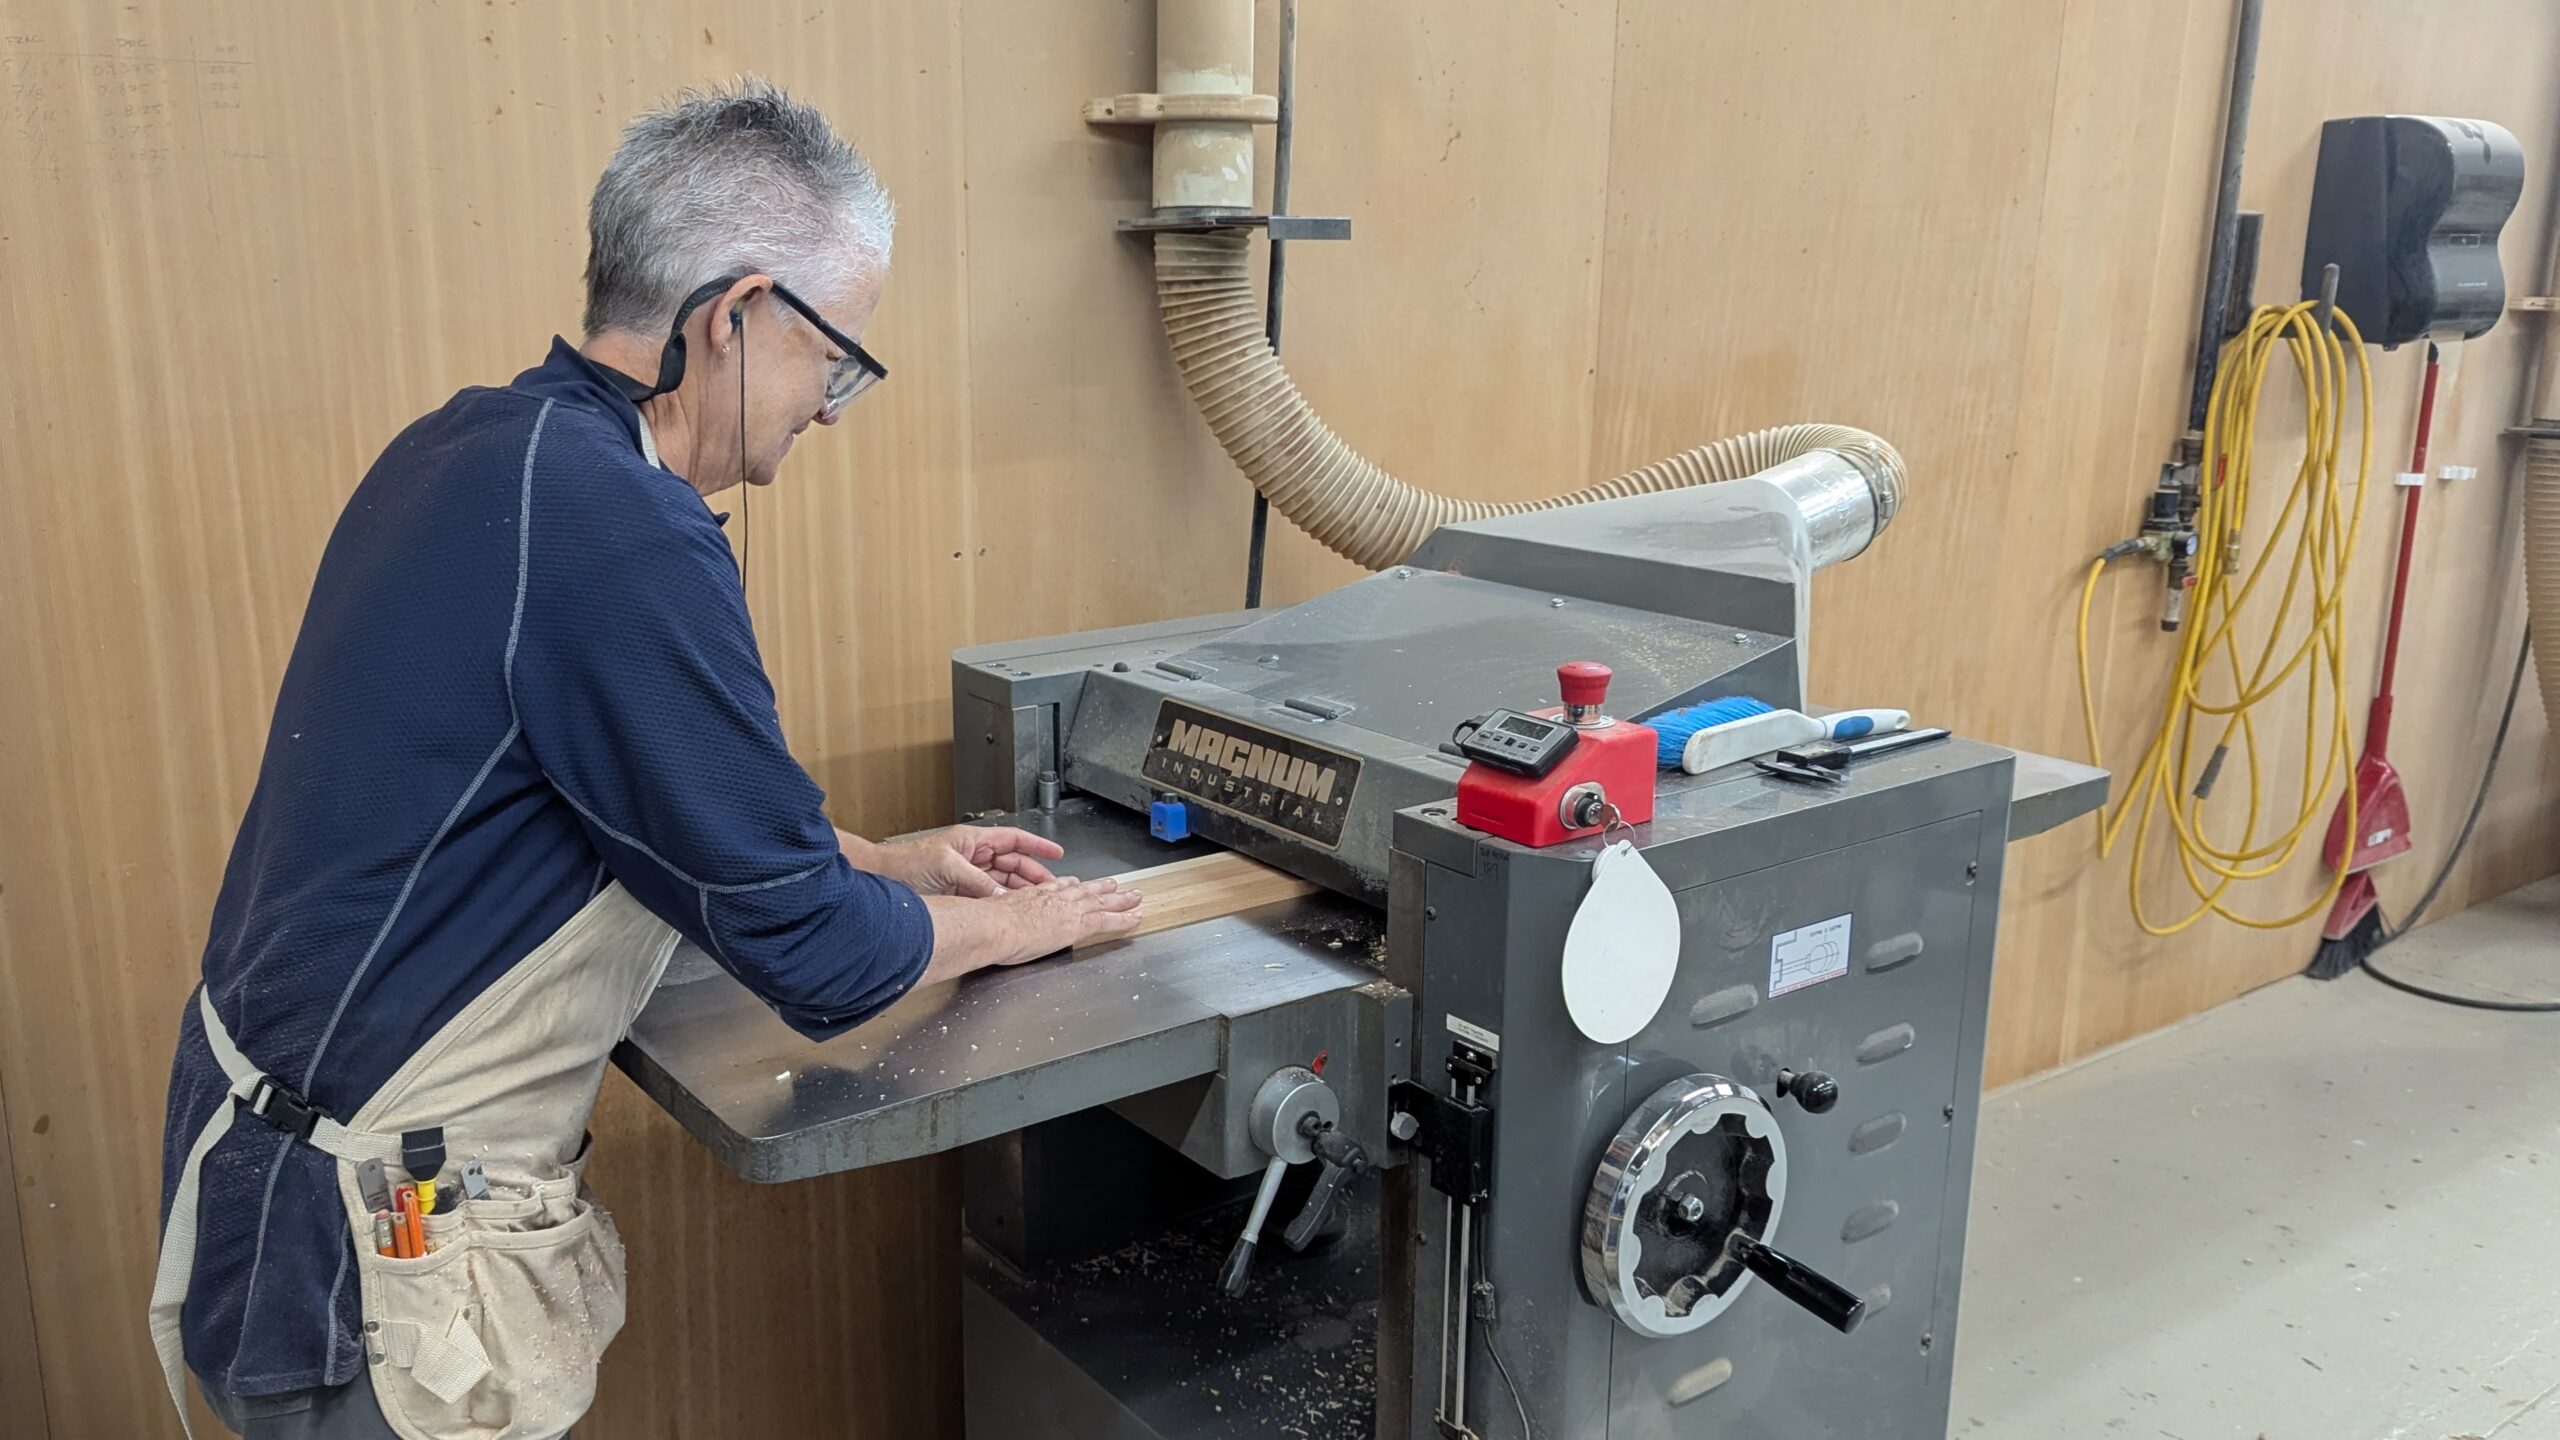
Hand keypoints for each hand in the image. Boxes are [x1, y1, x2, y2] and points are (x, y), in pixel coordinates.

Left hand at [848, 825, 1063, 897]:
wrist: (882, 878)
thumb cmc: (905, 864)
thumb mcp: (946, 867)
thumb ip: (976, 881)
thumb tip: (1000, 896)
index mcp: (973, 841)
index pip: (1014, 839)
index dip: (1038, 846)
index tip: (1057, 853)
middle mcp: (973, 856)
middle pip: (1013, 864)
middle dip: (1033, 875)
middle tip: (1052, 888)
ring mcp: (967, 875)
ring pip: (1003, 882)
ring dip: (1020, 892)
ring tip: (1037, 902)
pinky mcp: (960, 893)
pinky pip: (989, 896)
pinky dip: (1001, 903)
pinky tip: (1011, 911)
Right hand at [988, 876, 1146, 961]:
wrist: (993, 926)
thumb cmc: (988, 924)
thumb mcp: (996, 914)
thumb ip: (1004, 917)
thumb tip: (999, 924)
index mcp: (1035, 895)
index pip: (1059, 887)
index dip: (1072, 886)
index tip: (1079, 883)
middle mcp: (1055, 898)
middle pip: (1085, 890)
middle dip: (1102, 888)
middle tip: (1116, 885)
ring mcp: (1069, 909)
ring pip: (1102, 902)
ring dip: (1120, 899)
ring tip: (1134, 897)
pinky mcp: (1078, 924)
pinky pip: (1108, 920)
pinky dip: (1124, 918)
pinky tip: (1136, 917)